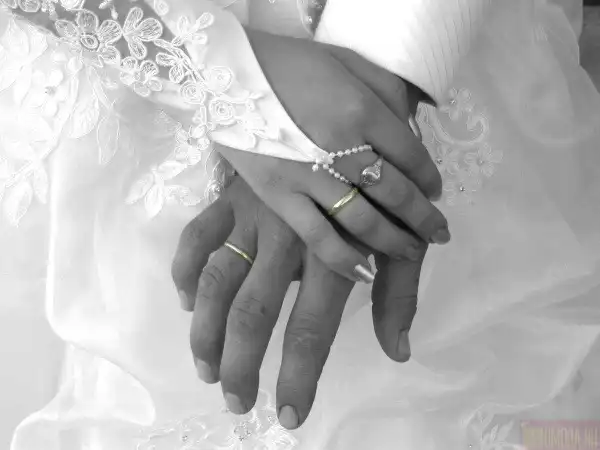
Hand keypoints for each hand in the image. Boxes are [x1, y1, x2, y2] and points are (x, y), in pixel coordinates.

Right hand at [171, 177, 425, 428]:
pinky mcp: (232, 195)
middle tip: (237, 400)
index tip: (288, 414)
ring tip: (206, 369)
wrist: (356, 115)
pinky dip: (184, 268)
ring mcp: (254, 215)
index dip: (299, 376)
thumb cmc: (382, 187)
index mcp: (333, 254)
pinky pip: (197, 235)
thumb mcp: (401, 240)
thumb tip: (397, 352)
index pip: (311, 328)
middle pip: (254, 314)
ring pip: (216, 280)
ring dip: (205, 330)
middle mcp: (288, 239)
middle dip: (242, 365)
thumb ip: (397, 295)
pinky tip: (184, 301)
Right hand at [214, 29, 447, 282]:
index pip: (411, 155)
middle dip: (423, 217)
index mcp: (361, 109)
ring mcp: (309, 176)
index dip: (430, 178)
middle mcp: (342, 147)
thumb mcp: (346, 58)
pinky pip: (317, 236)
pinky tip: (365, 274)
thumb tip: (414, 124)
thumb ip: (385, 88)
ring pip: (363, 220)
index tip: (436, 193)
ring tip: (413, 252)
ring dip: (395, 241)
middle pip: (395, 192)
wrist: (226, 72)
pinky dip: (344, 259)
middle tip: (439, 233)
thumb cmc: (289, 63)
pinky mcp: (279, 196)